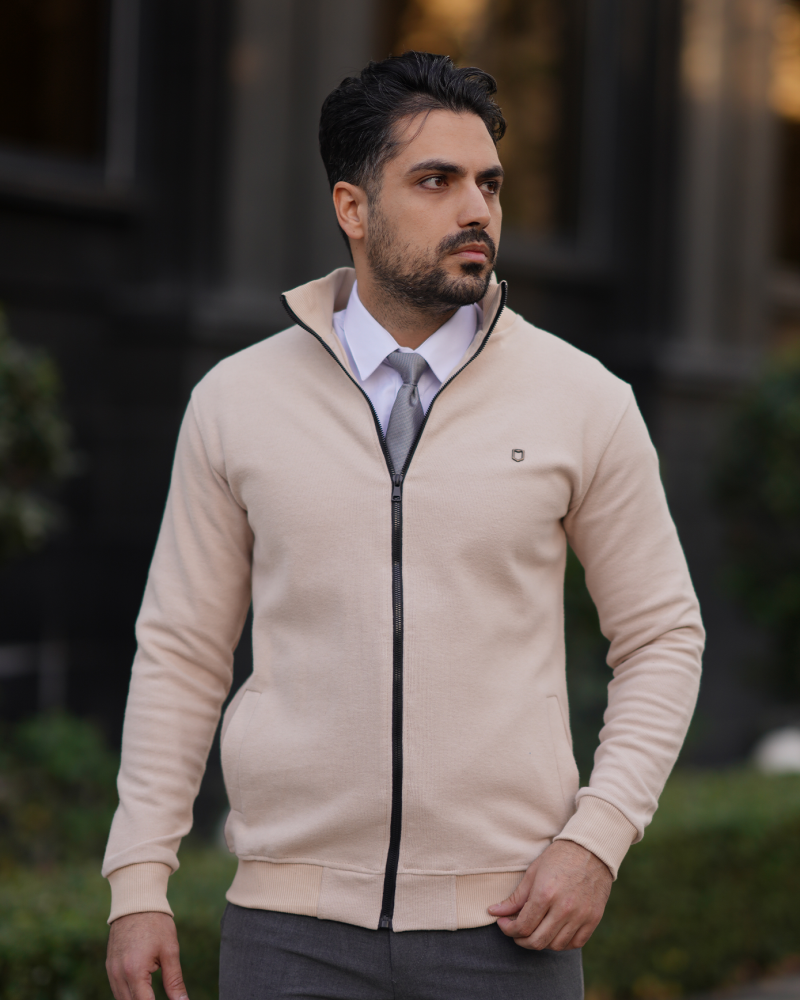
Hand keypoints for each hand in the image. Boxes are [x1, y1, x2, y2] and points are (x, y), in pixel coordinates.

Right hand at [106, 911, 188, 999]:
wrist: (136, 902)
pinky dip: (128, 994)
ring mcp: (111, 971)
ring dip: (137, 999)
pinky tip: (142, 990)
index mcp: (134, 971)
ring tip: (152, 993)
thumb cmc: (156, 923)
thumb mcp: (170, 951)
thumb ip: (174, 981)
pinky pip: (117, 990)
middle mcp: (118, 975)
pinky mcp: (109, 967)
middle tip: (158, 995)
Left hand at [488, 840, 611, 950]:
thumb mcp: (533, 873)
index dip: (508, 929)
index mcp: (545, 894)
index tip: (503, 923)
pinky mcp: (593, 919)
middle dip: (521, 940)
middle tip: (516, 932)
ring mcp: (581, 915)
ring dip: (541, 942)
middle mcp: (564, 908)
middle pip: (537, 941)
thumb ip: (515, 898)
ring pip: (556, 946)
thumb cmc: (558, 858)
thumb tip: (494, 912)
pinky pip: (576, 943)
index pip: (522, 926)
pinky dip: (562, 943)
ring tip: (535, 930)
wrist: (590, 849)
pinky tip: (554, 932)